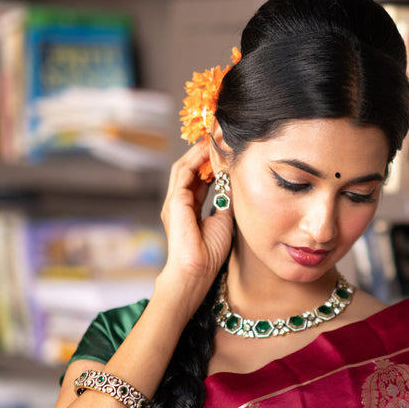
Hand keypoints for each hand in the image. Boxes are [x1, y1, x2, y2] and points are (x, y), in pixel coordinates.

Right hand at [159, 142, 233, 289]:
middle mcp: (179, 202)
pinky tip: (209, 151)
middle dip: (203, 152)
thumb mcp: (224, 220)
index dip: (211, 164)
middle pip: (189, 169)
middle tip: (218, 137)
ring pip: (184, 167)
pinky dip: (196, 159)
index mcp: (190, 208)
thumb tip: (234, 183)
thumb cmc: (209, 252)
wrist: (196, 270)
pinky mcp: (175, 201)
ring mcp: (174, 201)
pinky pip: (184, 173)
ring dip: (198, 152)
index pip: (199, 179)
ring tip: (213, 138)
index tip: (224, 152)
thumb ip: (226, 201)